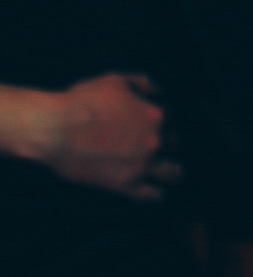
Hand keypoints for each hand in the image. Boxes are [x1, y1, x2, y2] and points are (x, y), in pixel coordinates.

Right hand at [37, 74, 180, 201]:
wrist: (54, 129)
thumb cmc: (81, 101)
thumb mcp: (114, 81)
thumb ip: (142, 83)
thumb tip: (159, 90)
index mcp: (155, 115)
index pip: (172, 118)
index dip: (160, 119)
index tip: (148, 123)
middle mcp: (154, 141)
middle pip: (174, 144)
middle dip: (165, 142)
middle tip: (149, 144)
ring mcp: (141, 165)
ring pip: (174, 173)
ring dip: (171, 170)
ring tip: (165, 171)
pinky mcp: (125, 185)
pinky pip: (153, 195)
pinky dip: (155, 194)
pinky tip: (153, 191)